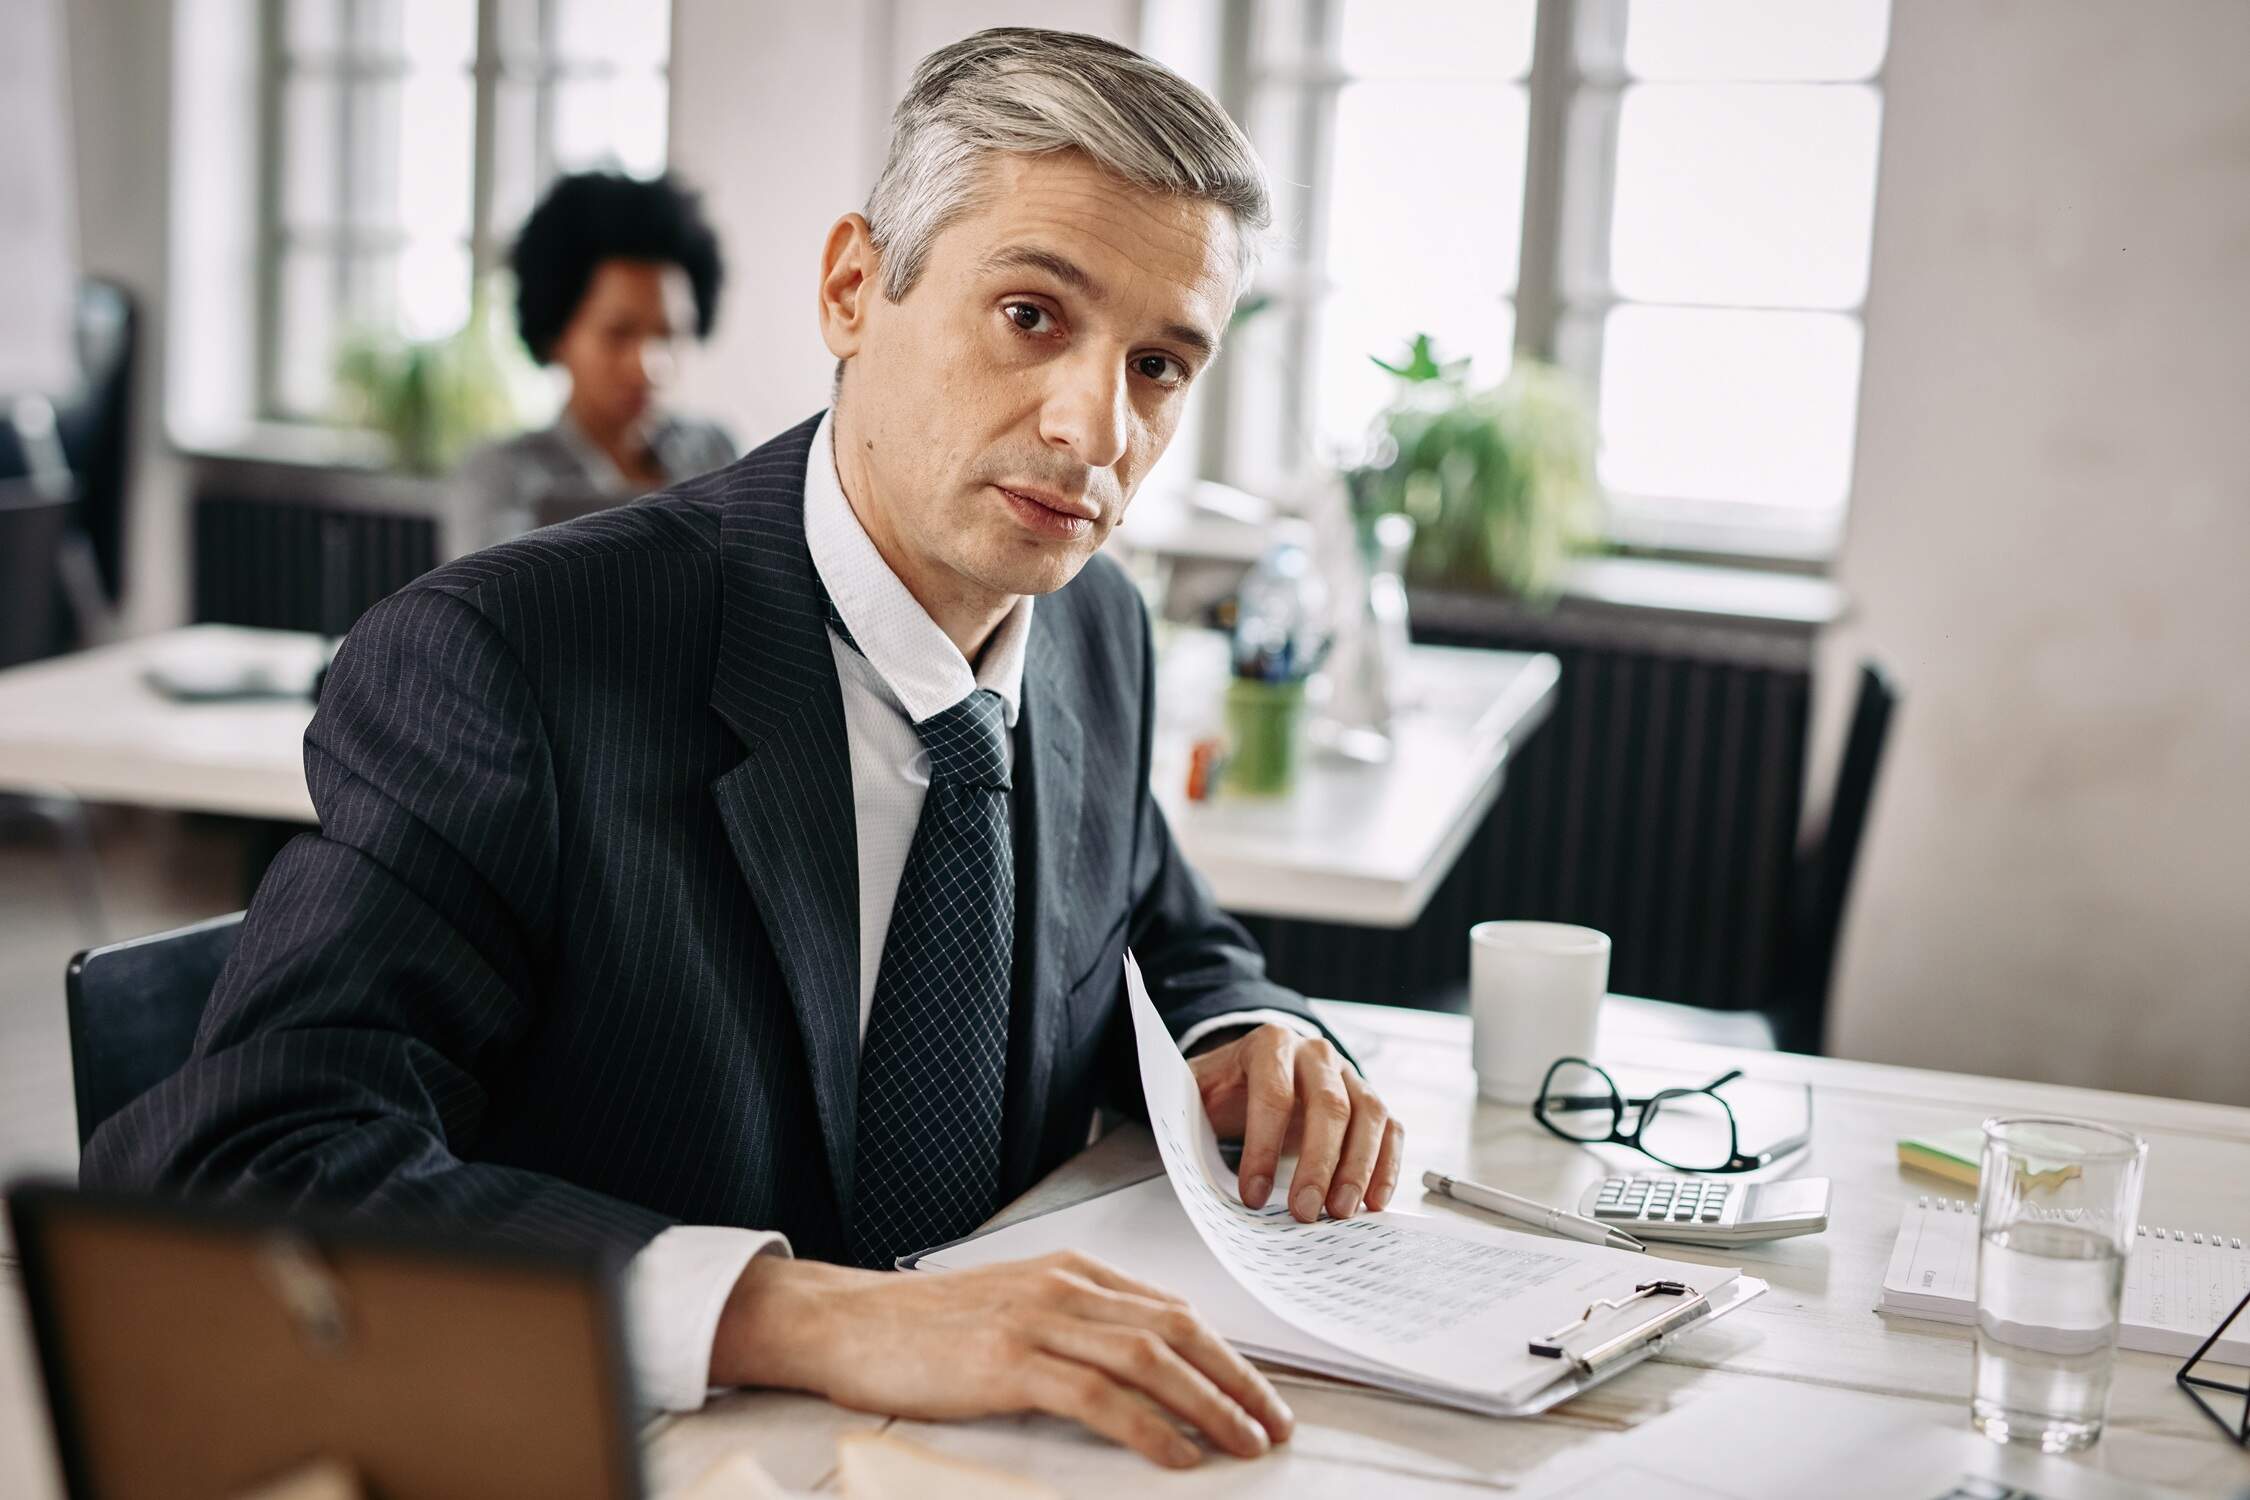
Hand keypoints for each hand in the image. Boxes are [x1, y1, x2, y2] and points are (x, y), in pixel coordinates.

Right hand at [710, 1250, 1293, 1468]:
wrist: (849, 1323)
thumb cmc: (927, 1327)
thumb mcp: (1015, 1307)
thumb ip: (1077, 1323)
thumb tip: (1146, 1363)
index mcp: (1071, 1272)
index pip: (1172, 1310)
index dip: (1227, 1353)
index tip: (1262, 1392)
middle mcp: (1064, 1287)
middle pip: (1176, 1331)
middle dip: (1236, 1380)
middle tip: (1275, 1424)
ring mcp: (1038, 1321)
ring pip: (1149, 1360)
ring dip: (1209, 1405)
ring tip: (1245, 1443)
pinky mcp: (1010, 1362)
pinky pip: (1099, 1396)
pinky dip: (1150, 1427)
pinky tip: (1180, 1454)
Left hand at [1188, 1023, 1403, 1221]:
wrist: (1253, 1068)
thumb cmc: (1225, 1088)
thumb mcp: (1196, 1089)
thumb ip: (1187, 1112)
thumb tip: (1179, 1156)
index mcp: (1270, 1044)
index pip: (1273, 1094)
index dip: (1263, 1147)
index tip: (1252, 1194)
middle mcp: (1316, 1054)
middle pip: (1329, 1106)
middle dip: (1318, 1164)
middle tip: (1306, 1212)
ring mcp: (1349, 1075)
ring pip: (1369, 1115)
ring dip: (1358, 1168)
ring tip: (1341, 1213)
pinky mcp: (1369, 1100)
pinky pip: (1390, 1130)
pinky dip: (1386, 1165)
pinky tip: (1373, 1201)